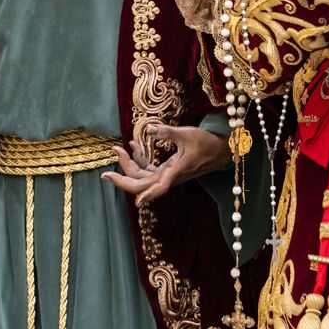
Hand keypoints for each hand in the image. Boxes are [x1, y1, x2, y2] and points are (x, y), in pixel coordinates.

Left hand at [102, 123, 230, 205]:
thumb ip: (166, 132)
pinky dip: (141, 160)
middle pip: (141, 184)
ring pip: (144, 177)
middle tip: (106, 172)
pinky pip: (150, 170)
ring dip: (130, 165)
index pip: (153, 187)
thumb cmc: (205, 142)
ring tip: (120, 148)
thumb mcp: (185, 134)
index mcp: (173, 172)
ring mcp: (168, 175)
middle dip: (123, 176)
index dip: (138, 192)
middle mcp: (168, 177)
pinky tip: (136, 145)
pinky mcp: (170, 170)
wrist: (221, 149)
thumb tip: (147, 129)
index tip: (130, 198)